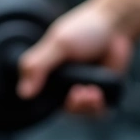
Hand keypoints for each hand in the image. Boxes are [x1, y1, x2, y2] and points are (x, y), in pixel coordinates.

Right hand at [16, 3, 133, 115]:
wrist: (116, 25)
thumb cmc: (84, 30)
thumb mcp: (58, 44)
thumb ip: (38, 66)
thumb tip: (23, 94)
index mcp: (50, 74)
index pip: (42, 99)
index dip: (47, 103)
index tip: (57, 94)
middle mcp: (67, 85)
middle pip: (64, 109)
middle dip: (72, 106)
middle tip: (78, 93)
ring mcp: (86, 90)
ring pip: (82, 113)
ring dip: (86, 107)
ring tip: (92, 93)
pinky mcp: (104, 93)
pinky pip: (99, 112)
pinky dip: (98, 108)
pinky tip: (98, 93)